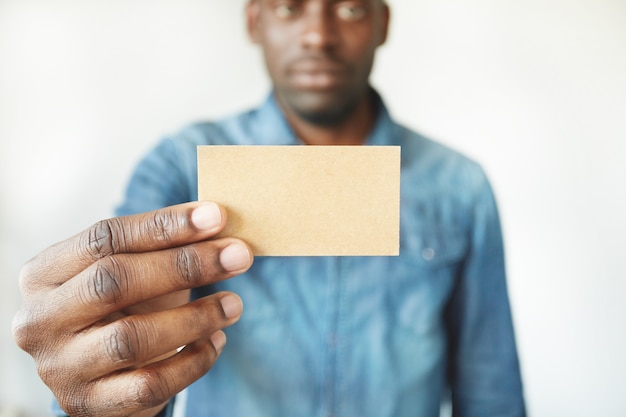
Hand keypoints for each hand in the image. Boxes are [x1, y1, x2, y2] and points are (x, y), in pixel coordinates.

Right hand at [12, 202, 252, 416]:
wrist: (101, 372)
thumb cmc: (122, 307)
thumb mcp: (132, 271)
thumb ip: (163, 246)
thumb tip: (218, 221)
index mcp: (44, 274)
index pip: (105, 238)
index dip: (165, 225)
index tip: (216, 216)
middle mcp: (41, 319)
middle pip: (114, 282)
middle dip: (185, 265)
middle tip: (238, 256)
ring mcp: (60, 367)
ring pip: (132, 338)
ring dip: (195, 317)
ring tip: (233, 304)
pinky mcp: (87, 404)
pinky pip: (150, 384)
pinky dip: (193, 361)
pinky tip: (216, 341)